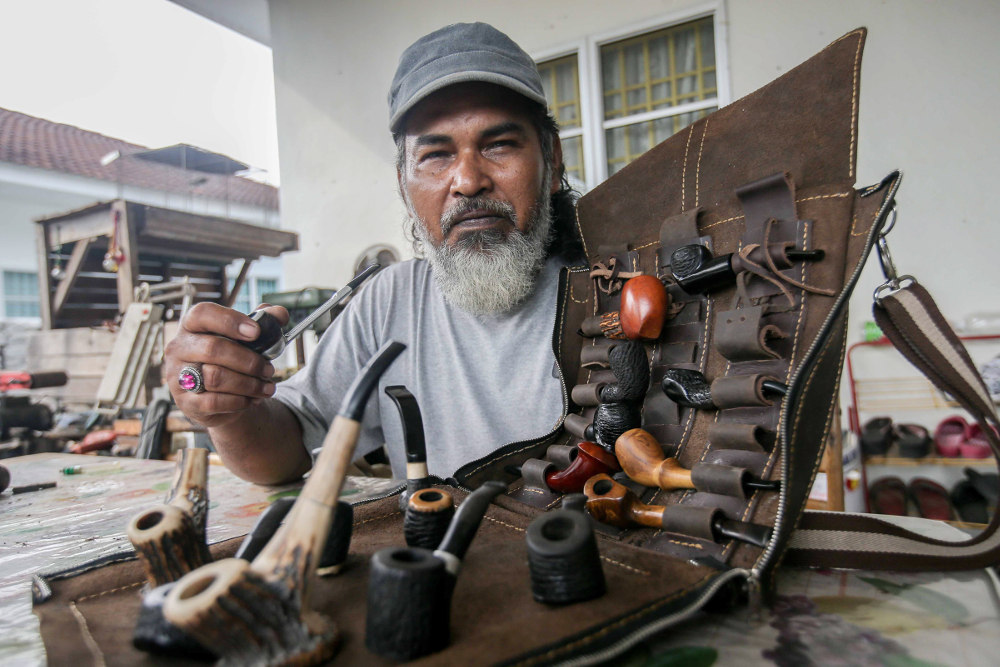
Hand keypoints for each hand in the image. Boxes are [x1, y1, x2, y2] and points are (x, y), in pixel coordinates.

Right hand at [165, 302, 288, 427]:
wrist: (219, 396)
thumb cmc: (232, 358)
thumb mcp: (247, 337)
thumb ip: (264, 321)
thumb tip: (280, 313)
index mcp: (192, 325)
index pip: (202, 314)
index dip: (230, 320)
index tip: (256, 331)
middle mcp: (179, 348)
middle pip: (212, 349)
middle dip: (249, 361)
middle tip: (269, 369)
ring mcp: (177, 376)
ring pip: (215, 377)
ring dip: (248, 384)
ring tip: (267, 387)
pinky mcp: (185, 402)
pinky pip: (214, 402)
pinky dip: (239, 401)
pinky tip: (252, 399)